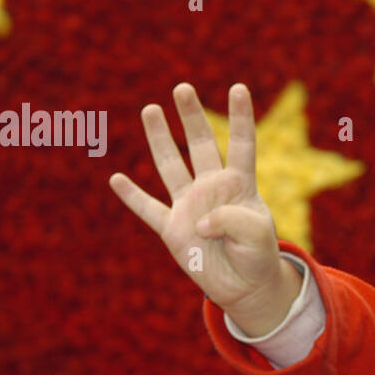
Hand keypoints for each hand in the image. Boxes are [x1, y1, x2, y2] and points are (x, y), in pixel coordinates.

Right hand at [109, 83, 298, 334]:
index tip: (238, 88)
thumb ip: (232, 220)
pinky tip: (117, 179)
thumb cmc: (257, 255)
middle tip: (183, 88)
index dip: (241, 117)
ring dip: (160, 139)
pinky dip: (132, 197)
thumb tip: (199, 221)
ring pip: (171, 166)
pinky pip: (149, 209)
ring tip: (150, 109)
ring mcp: (189, 206)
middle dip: (192, 116)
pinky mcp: (173, 229)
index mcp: (239, 184)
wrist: (245, 286)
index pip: (241, 144)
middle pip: (201, 145)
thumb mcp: (257, 234)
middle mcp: (212, 188)